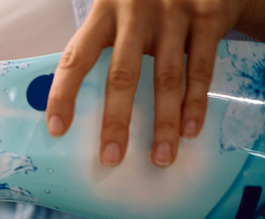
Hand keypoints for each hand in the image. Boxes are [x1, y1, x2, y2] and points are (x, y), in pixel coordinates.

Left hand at [46, 0, 251, 166]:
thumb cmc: (148, 0)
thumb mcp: (118, 9)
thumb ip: (102, 43)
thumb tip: (76, 102)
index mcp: (104, 12)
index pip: (76, 57)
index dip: (64, 94)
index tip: (57, 129)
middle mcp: (135, 12)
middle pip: (122, 74)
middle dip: (116, 121)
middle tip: (111, 158)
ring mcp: (173, 13)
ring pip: (166, 78)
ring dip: (164, 124)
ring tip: (161, 158)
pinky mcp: (207, 17)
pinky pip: (201, 69)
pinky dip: (195, 104)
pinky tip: (190, 132)